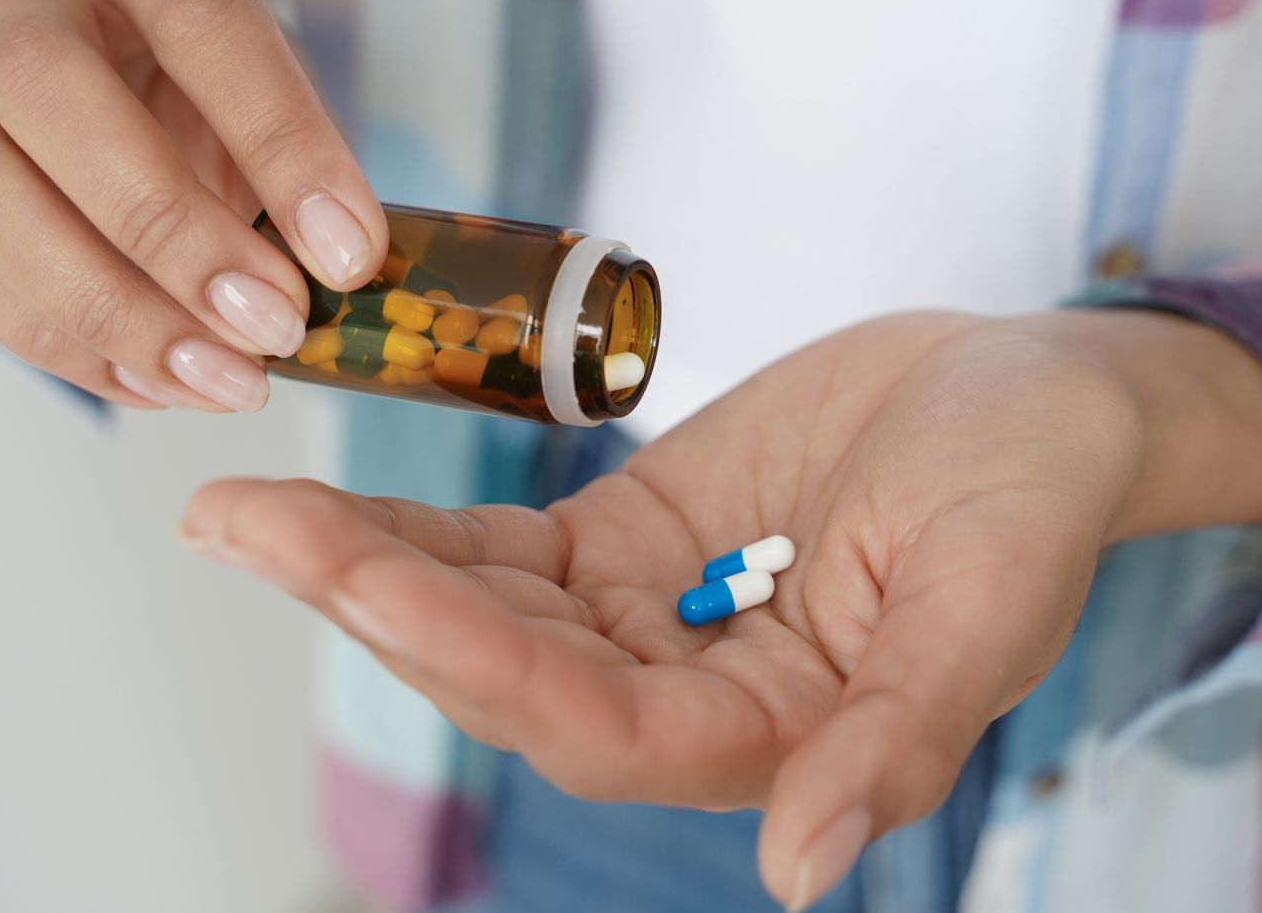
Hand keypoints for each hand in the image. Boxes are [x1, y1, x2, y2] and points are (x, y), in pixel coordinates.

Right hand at [0, 0, 386, 411]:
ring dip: (113, 311)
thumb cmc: (211, 64)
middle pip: (49, 91)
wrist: (120, 50)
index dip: (279, 142)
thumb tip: (332, 272)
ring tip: (223, 378)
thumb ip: (294, 156)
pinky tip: (163, 381)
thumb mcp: (275, 75)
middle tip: (268, 322)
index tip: (346, 250)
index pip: (197, 17)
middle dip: (168, 231)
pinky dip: (72, 346)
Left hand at [181, 310, 1261, 907]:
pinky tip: (321, 503)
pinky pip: (500, 546)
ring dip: (356, 560)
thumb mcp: (988, 601)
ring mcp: (645, 617)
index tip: (369, 578)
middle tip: (241, 526)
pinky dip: (413, 523)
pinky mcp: (623, 543)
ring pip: (477, 606)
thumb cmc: (1029, 489)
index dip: (478, 658)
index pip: (595, 726)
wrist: (1025, 396)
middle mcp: (688, 693)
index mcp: (774, 733)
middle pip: (499, 666)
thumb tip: (798, 870)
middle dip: (368, 596)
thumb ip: (896, 735)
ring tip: (232, 513)